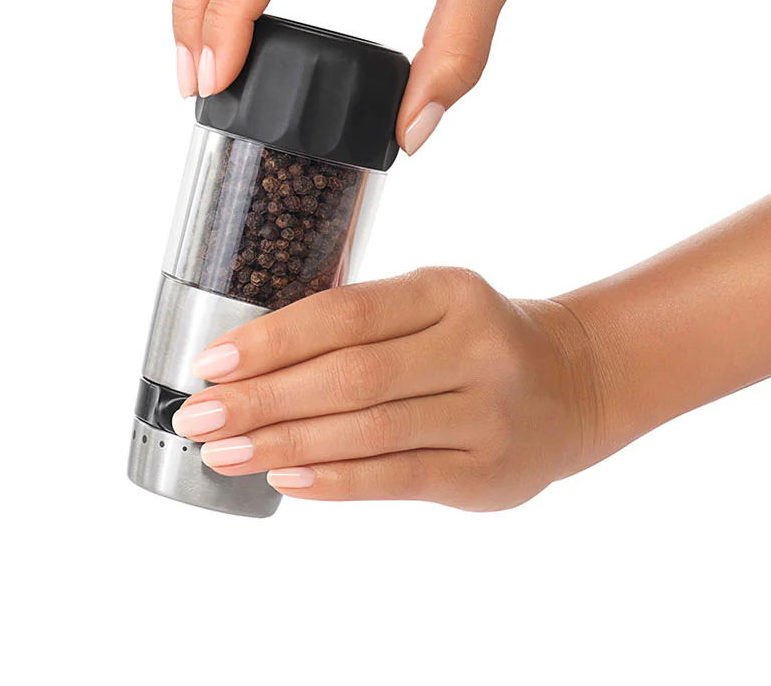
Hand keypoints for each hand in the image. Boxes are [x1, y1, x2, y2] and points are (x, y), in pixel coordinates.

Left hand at [171, 267, 612, 509]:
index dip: (273, 339)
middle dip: (263, 399)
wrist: (572, 384)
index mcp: (449, 291)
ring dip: (284, 445)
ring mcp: (486, 412)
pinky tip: (284, 479)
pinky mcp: (486, 471)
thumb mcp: (434, 304)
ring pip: (367, 431)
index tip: (212, 363)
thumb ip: (363, 322)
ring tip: (223, 452)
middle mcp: (473, 346)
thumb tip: (254, 364)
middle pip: (350, 375)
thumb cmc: (477, 338)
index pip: (347, 312)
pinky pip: (396, 479)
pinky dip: (334, 481)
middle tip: (198, 416)